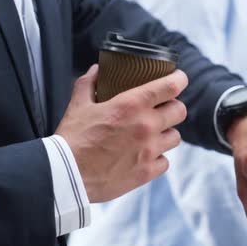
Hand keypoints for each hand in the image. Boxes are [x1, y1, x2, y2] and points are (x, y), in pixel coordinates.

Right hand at [56, 65, 187, 202]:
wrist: (65, 176)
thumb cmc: (72, 139)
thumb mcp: (78, 105)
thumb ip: (89, 83)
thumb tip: (98, 69)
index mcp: (131, 105)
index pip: (170, 86)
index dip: (179, 79)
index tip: (179, 79)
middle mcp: (146, 126)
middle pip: (180, 111)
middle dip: (173, 107)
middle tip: (164, 109)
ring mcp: (149, 150)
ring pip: (175, 137)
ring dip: (166, 133)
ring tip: (155, 134)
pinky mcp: (147, 172)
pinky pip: (165, 162)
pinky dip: (158, 159)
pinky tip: (146, 156)